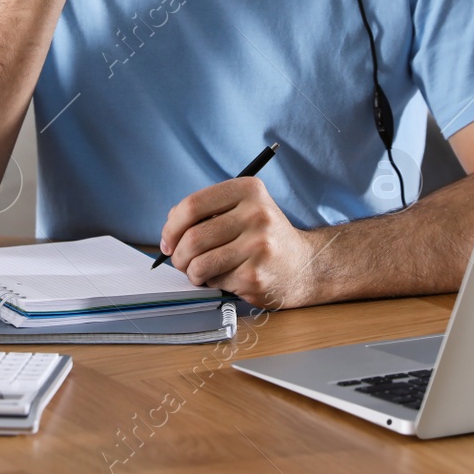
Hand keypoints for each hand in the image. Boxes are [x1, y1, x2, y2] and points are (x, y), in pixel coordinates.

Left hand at [158, 177, 326, 308]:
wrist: (305, 265)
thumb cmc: (264, 236)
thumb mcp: (243, 209)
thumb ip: (207, 212)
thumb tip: (169, 230)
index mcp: (249, 190)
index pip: (192, 205)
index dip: (171, 226)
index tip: (167, 240)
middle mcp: (257, 215)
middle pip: (192, 237)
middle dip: (177, 254)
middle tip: (180, 260)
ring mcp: (258, 247)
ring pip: (199, 263)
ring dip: (191, 272)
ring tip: (200, 271)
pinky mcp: (255, 276)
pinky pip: (214, 281)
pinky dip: (212, 282)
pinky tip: (226, 277)